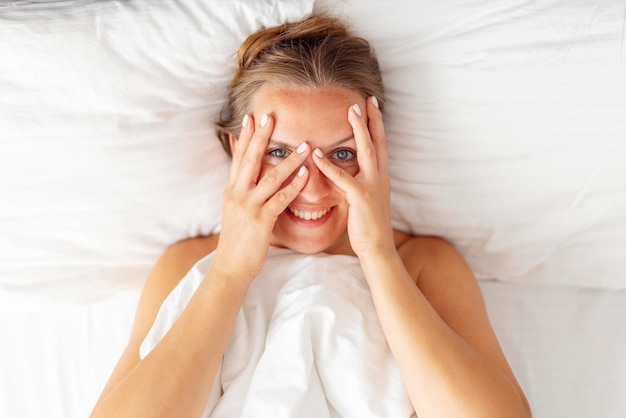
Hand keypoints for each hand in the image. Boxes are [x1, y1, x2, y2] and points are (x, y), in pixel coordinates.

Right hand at [213, 113, 310, 283]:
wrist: (231, 267)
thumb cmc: (237, 240)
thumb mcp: (233, 211)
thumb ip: (239, 190)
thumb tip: (240, 175)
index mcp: (231, 190)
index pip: (238, 158)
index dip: (245, 137)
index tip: (252, 117)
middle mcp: (237, 194)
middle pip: (250, 159)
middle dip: (261, 137)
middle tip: (271, 116)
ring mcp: (248, 207)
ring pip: (270, 177)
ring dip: (288, 160)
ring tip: (304, 145)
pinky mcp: (261, 220)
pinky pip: (281, 198)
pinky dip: (294, 185)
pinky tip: (307, 174)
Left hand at [313, 97, 394, 257]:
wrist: (377, 248)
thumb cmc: (367, 226)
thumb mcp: (365, 199)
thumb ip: (358, 182)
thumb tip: (347, 171)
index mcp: (381, 177)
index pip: (380, 145)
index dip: (376, 124)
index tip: (371, 105)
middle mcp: (380, 177)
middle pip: (377, 142)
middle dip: (371, 119)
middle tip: (365, 100)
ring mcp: (372, 186)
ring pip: (367, 152)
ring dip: (359, 131)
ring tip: (350, 113)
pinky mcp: (361, 198)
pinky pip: (344, 179)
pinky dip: (329, 166)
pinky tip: (317, 155)